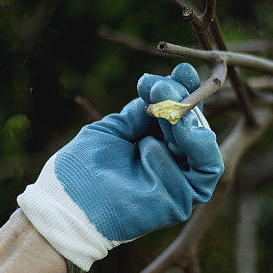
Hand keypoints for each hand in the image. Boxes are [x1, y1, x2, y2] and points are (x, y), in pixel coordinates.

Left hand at [18, 63, 223, 270]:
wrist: (65, 204)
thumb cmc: (80, 170)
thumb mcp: (113, 129)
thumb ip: (141, 111)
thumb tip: (165, 87)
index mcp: (152, 144)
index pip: (178, 113)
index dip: (184, 89)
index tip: (181, 68)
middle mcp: (169, 161)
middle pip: (194, 123)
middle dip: (182, 97)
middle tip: (162, 86)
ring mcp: (178, 181)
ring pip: (204, 143)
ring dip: (190, 118)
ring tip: (166, 107)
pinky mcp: (182, 199)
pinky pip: (208, 170)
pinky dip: (199, 144)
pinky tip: (178, 128)